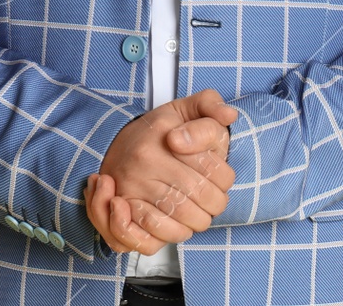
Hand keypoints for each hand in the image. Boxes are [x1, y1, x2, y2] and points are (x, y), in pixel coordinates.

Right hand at [86, 89, 238, 253]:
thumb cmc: (157, 131)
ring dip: (195, 224)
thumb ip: (210, 105)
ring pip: (179, 220)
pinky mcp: (121, 210)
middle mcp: (145, 162)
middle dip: (215, 205)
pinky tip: (176, 227)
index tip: (220, 179)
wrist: (114, 142)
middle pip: (201, 197)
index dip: (226, 180)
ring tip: (196, 215)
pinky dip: (168, 237)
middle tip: (212, 202)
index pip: (215, 169)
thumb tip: (228, 116)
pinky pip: (148, 238)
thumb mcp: (184, 108)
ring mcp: (130, 188)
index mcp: (164, 136)